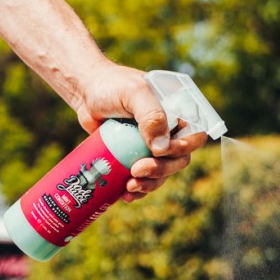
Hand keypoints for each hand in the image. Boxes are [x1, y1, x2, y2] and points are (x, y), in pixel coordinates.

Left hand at [73, 60, 207, 200]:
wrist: (85, 92)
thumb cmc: (111, 86)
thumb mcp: (134, 93)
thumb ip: (151, 115)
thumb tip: (161, 149)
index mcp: (177, 113)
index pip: (195, 136)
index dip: (183, 149)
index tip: (159, 152)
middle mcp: (169, 131)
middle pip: (179, 160)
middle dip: (161, 170)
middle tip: (137, 171)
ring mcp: (151, 146)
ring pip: (162, 173)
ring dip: (150, 183)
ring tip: (130, 186)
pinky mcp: (134, 157)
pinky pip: (144, 178)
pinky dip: (138, 189)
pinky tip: (125, 194)